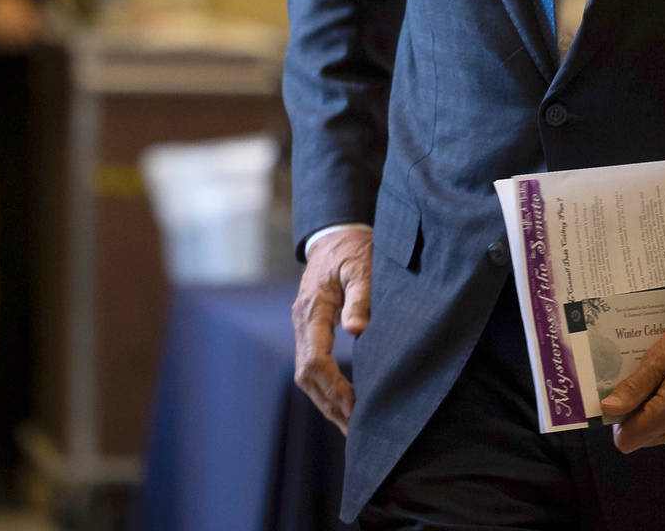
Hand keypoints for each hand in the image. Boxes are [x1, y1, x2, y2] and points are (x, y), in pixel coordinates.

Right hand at [292, 225, 372, 433]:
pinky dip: (326, 389)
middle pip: (306, 374)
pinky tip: (343, 404)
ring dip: (327, 401)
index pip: (315, 357)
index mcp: (312, 307)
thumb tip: (357, 330)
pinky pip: (312, 366)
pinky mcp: (310, 331)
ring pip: (306, 375)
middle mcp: (302, 321)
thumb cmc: (354, 249)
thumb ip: (361, 295)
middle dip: (329, 402)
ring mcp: (303, 327)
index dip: (332, 384)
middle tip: (355, 429)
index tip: (354, 404)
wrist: (336, 235)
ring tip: (350, 427)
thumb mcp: (362, 265)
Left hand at [600, 319, 664, 452]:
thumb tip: (608, 409)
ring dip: (660, 417)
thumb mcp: (660, 356)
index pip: (629, 439)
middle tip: (654, 386)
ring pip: (662, 437)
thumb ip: (634, 387)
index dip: (622, 421)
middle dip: (642, 416)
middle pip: (645, 438)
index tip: (629, 398)